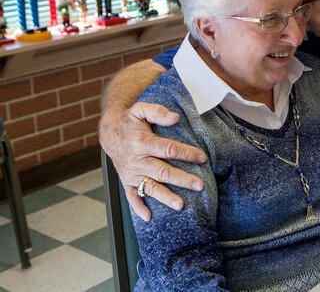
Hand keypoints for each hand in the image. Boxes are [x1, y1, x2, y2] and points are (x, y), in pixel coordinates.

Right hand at [99, 103, 207, 221]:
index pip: (168, 149)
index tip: (202, 158)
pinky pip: (132, 196)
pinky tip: (149, 217)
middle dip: (181, 179)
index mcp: (142, 142)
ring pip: (150, 187)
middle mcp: (137, 159)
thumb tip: (175, 117)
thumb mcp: (140, 109)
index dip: (186, 153)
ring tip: (181, 205)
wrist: (109, 132)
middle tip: (199, 185)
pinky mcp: (127, 181)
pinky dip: (138, 207)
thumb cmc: (130, 120)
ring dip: (165, 197)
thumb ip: (157, 112)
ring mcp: (132, 173)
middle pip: (162, 171)